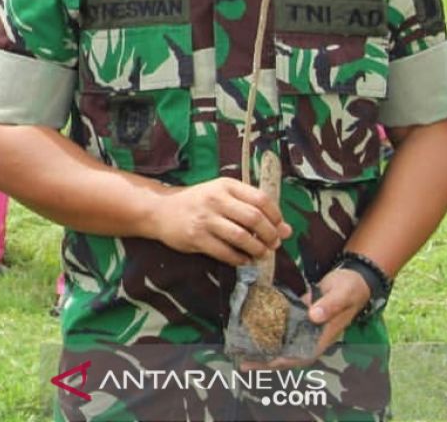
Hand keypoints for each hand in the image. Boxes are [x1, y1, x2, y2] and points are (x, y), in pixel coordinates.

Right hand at [149, 178, 291, 266]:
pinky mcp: (196, 237)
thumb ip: (252, 208)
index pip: (261, 199)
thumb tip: (286, 230)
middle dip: (270, 235)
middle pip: (254, 218)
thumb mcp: (222, 196)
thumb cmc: (197, 202)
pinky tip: (243, 259)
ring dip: (257, 249)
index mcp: (225, 185)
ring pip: (242, 237)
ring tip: (260, 254)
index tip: (279, 227)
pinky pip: (225, 252)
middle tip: (273, 244)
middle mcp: (216, 199)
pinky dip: (239, 259)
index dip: (276, 216)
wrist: (160, 210)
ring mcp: (205, 219)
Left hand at [241, 267, 371, 370]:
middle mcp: (313, 335)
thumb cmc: (350, 287)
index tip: (266, 364)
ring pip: (284, 343)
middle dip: (268, 361)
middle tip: (243, 364)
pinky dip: (269, 332)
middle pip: (289, 354)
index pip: (303, 355)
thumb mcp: (342, 294)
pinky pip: (283, 328)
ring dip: (265, 349)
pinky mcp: (300, 316)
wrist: (354, 277)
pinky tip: (252, 331)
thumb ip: (329, 305)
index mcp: (325, 336)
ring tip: (242, 352)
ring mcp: (306, 327)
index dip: (285, 361)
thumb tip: (313, 316)